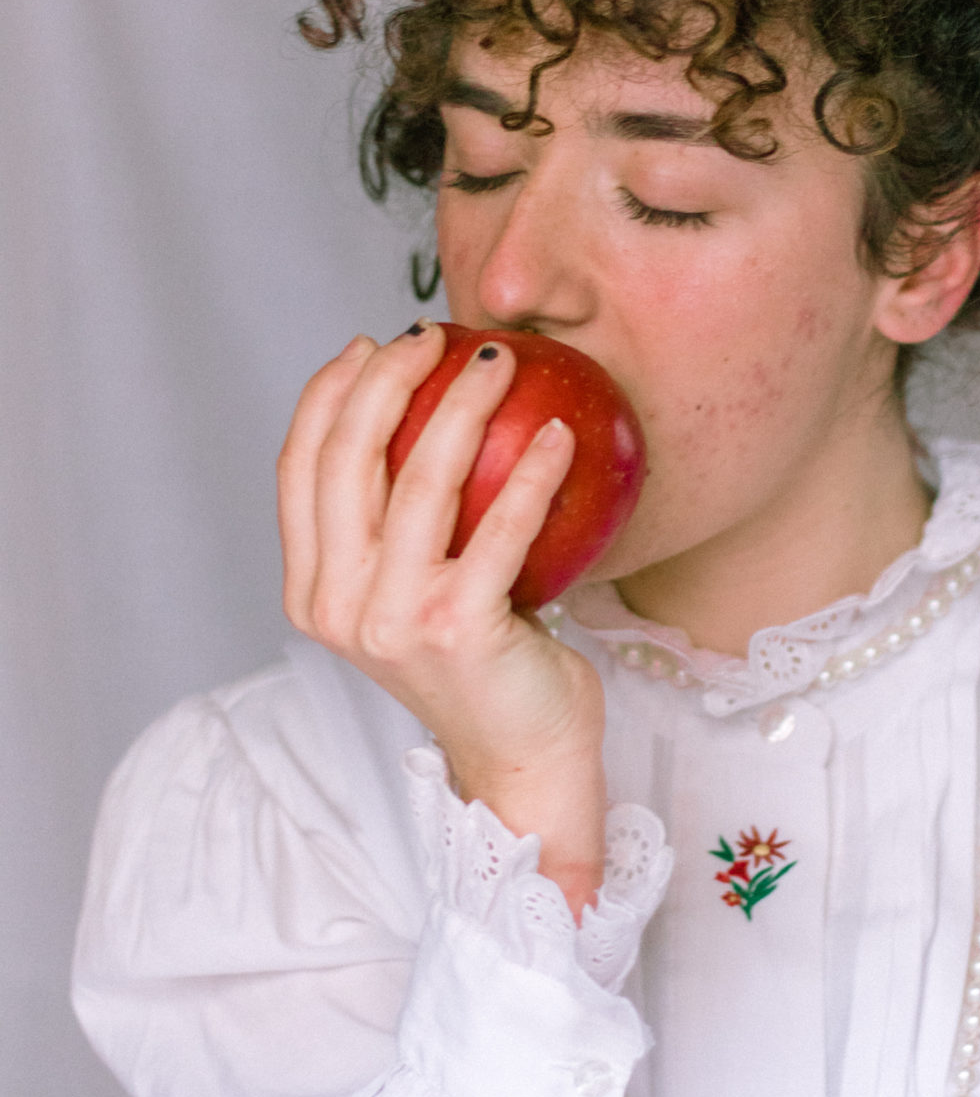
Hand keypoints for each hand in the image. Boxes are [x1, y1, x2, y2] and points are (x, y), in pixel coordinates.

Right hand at [277, 323, 607, 914]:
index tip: (369, 344)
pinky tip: (561, 432)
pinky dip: (535, 472)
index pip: (301, 469)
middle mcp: (339, 607)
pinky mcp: (460, 629)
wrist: (522, 760)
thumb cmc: (481, 662)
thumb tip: (418, 403)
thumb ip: (398, 524)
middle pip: (348, 460)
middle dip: (386, 379)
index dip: (329, 394)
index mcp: (312, 593)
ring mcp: (394, 620)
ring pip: (420, 481)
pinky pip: (502, 527)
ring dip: (462, 406)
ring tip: (497, 361)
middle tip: (433, 335)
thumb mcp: (414, 591)